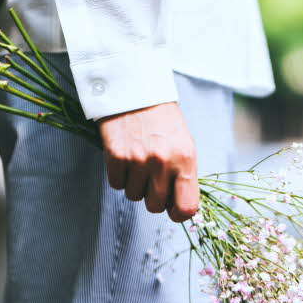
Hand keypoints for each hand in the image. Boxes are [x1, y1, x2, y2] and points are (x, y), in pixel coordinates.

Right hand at [98, 102, 198, 222]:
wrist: (136, 89)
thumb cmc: (163, 120)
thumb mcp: (184, 145)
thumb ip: (184, 175)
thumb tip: (180, 207)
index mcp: (186, 160)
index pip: (187, 207)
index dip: (178, 213)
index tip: (173, 208)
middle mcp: (163, 162)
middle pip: (155, 206)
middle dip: (153, 197)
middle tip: (152, 178)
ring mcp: (138, 160)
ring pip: (134, 196)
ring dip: (135, 184)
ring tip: (139, 161)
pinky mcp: (116, 156)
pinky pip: (116, 185)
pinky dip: (119, 176)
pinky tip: (125, 157)